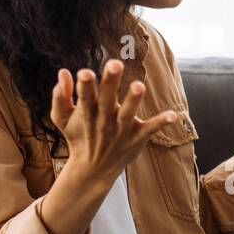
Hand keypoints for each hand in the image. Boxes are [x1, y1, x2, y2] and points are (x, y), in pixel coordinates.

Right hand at [50, 59, 182, 180]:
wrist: (93, 169)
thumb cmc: (79, 137)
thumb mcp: (63, 120)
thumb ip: (60, 97)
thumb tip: (63, 72)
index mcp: (88, 113)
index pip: (85, 97)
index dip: (85, 86)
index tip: (84, 72)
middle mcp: (105, 121)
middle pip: (107, 101)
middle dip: (110, 83)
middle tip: (114, 64)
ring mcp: (122, 130)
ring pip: (127, 114)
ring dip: (134, 100)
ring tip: (139, 85)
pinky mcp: (137, 138)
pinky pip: (150, 129)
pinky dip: (161, 122)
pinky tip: (173, 115)